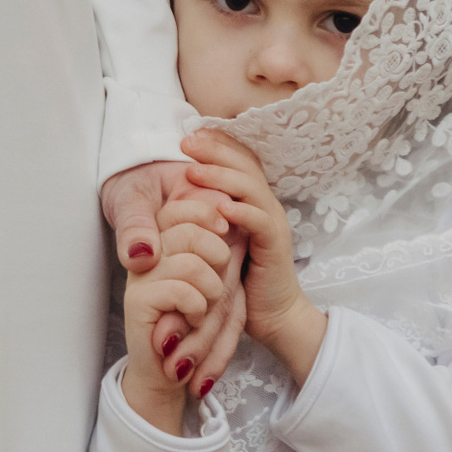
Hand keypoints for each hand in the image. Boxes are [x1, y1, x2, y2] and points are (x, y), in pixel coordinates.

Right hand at [119, 222, 227, 434]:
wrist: (177, 370)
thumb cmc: (201, 323)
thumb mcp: (221, 277)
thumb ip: (223, 241)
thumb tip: (226, 208)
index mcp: (165, 239)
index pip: (183, 206)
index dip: (211, 217)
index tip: (226, 240)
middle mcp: (148, 252)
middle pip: (189, 229)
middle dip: (218, 258)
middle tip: (216, 285)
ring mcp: (139, 275)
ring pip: (190, 262)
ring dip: (211, 290)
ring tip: (204, 307)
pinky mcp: (137, 301)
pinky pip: (180, 289)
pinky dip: (198, 307)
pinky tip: (193, 319)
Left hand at [181, 130, 326, 384]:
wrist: (274, 317)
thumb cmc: (241, 281)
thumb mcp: (217, 242)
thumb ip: (204, 218)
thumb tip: (175, 199)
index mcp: (252, 201)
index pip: (238, 161)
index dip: (217, 144)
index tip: (189, 135)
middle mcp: (265, 205)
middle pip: (245, 165)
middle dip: (216, 150)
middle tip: (187, 141)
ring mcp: (273, 223)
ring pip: (251, 187)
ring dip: (222, 176)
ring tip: (194, 170)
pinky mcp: (276, 245)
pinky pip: (260, 220)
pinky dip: (241, 211)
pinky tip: (221, 207)